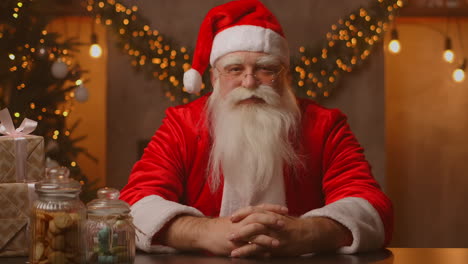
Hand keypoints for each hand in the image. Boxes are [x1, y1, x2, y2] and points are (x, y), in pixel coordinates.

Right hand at [199, 204, 286, 255]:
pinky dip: (257, 251)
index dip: (273, 208)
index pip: (260, 208)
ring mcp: (236, 233)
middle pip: (258, 217)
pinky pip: (246, 248)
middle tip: (284, 223)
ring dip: (266, 238)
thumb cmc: (221, 227)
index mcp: (242, 215)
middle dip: (271, 220)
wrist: (204, 233)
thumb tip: (264, 216)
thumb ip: (248, 217)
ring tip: (277, 243)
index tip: (285, 209)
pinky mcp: (233, 245)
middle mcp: (240, 222)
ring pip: (253, 233)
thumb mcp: (235, 219)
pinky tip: (266, 255)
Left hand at [230, 206, 352, 256]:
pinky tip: (248, 260)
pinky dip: (255, 257)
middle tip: (228, 236)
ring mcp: (276, 238)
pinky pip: (265, 253)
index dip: (241, 214)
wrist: (310, 233)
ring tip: (233, 252)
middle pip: (253, 226)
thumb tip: (250, 214)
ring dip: (244, 248)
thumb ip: (266, 214)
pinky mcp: (279, 249)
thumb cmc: (292, 224)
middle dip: (240, 231)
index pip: (253, 211)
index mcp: (271, 215)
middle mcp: (273, 225)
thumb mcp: (279, 216)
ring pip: (257, 242)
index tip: (231, 218)